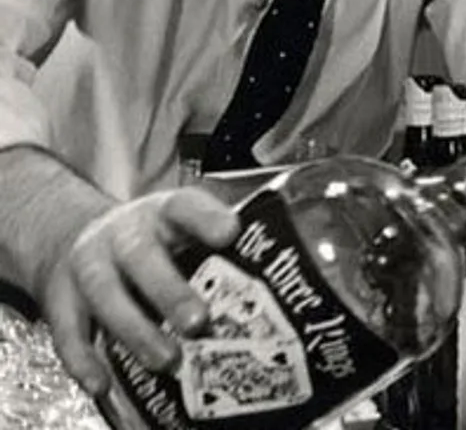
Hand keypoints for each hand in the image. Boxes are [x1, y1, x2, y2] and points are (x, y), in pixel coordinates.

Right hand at [38, 188, 238, 395]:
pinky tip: (102, 383)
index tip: (231, 233)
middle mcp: (122, 235)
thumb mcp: (180, 228)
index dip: (207, 218)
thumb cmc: (150, 240)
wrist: (68, 232)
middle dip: (169, 290)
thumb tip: (280, 281)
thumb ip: (217, 249)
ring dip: (136, 331)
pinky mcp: (60, 299)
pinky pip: (68, 331)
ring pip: (105, 295)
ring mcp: (88, 265)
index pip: (184, 207)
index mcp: (161, 214)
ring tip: (168, 360)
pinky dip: (83, 359)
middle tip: (198, 322)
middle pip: (142, 257)